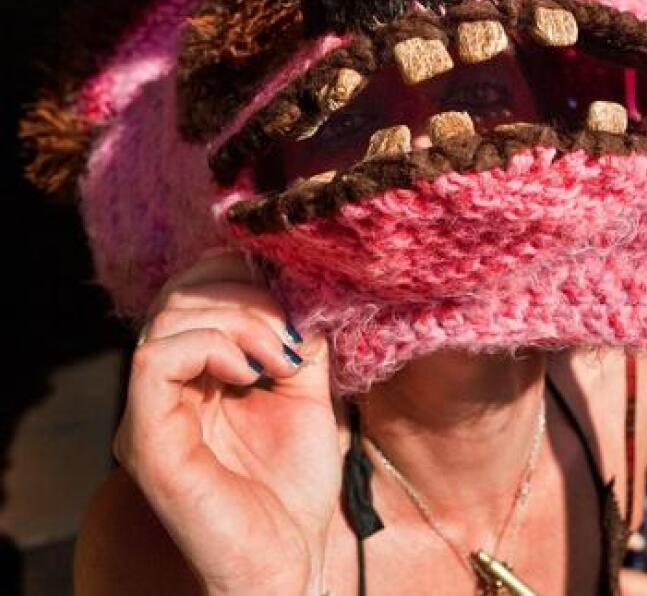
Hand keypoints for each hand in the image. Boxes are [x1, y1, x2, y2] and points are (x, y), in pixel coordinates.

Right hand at [113, 250, 339, 594]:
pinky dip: (210, 347)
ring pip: (168, 319)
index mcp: (200, 372)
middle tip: (292, 333)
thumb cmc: (295, 488)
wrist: (289, 561)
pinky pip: (155, 361)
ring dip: (239, 320)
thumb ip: (299, 340)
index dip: (243, 275)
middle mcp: (168, 387)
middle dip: (245, 293)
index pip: (197, 289)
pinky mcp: (147, 438)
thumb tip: (303, 284)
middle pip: (180, 294)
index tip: (297, 301)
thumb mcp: (308, 394)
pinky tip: (253, 373)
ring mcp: (152, 412)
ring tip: (283, 358)